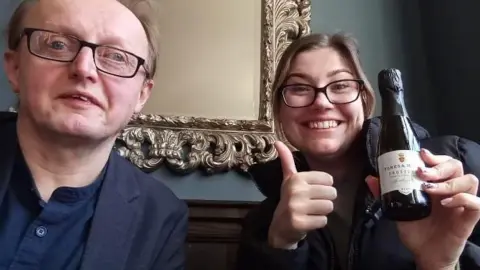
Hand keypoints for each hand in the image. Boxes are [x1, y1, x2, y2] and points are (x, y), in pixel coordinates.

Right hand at [268, 141, 336, 248]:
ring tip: (311, 212)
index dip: (323, 187)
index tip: (311, 192)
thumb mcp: (288, 179)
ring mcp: (296, 207)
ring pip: (329, 206)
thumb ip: (287, 160)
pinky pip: (323, 220)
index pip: (328, 179)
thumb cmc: (289, 200)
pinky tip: (308, 221)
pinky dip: (318, 222)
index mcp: (296, 178)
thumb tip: (277, 141)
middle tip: (312, 204)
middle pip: (331, 193)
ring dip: (322, 211)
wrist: (280, 227)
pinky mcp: (300, 223)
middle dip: (325, 200)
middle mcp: (295, 191)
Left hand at [366, 148, 479, 269]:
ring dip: (449, 182)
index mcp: (436, 185)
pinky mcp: (469, 218)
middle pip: (456, 165)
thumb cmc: (416, 230)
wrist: (425, 254)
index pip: (443, 162)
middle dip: (439, 166)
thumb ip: (386, 194)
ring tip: (430, 190)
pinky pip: (477, 203)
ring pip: (470, 180)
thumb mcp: (397, 210)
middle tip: (421, 173)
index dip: (434, 156)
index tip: (420, 154)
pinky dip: (462, 199)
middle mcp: (451, 191)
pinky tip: (445, 203)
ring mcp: (461, 204)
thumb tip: (370, 178)